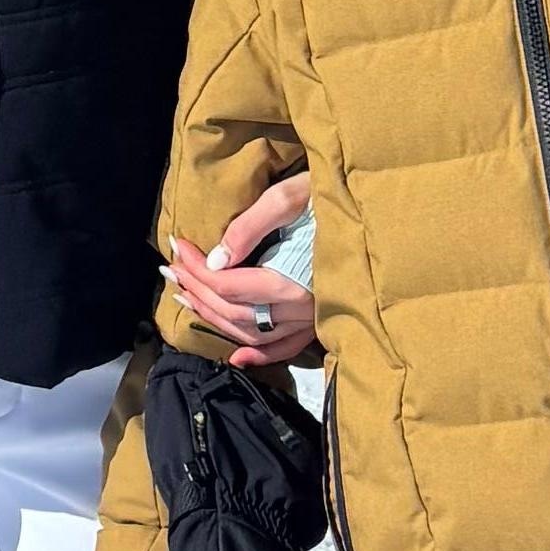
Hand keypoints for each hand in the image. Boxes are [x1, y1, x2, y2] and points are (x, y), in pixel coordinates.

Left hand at [160, 171, 319, 367]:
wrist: (378, 208)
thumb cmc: (332, 194)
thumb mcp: (290, 196)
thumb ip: (251, 226)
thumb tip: (216, 261)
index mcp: (291, 280)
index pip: (227, 285)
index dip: (195, 269)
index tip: (175, 247)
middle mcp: (300, 308)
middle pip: (235, 312)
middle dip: (197, 292)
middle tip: (171, 272)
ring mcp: (312, 318)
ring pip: (254, 334)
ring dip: (217, 320)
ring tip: (187, 299)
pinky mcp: (321, 319)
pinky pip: (288, 348)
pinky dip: (260, 354)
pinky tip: (237, 355)